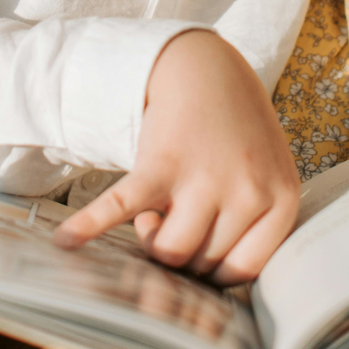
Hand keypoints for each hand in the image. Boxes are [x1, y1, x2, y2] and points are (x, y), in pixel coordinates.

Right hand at [55, 30, 299, 283]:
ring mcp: (206, 177)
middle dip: (178, 251)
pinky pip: (124, 206)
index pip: (240, 271)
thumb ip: (253, 223)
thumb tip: (203, 281)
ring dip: (151, 239)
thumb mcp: (267, 174)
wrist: (204, 68)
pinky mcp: (162, 162)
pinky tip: (67, 240)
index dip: (209, 272)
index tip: (195, 256)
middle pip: (201, 263)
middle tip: (171, 219)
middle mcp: (249, 192)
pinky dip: (91, 224)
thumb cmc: (235, 131)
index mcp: (281, 200)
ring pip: (169, 250)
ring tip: (150, 214)